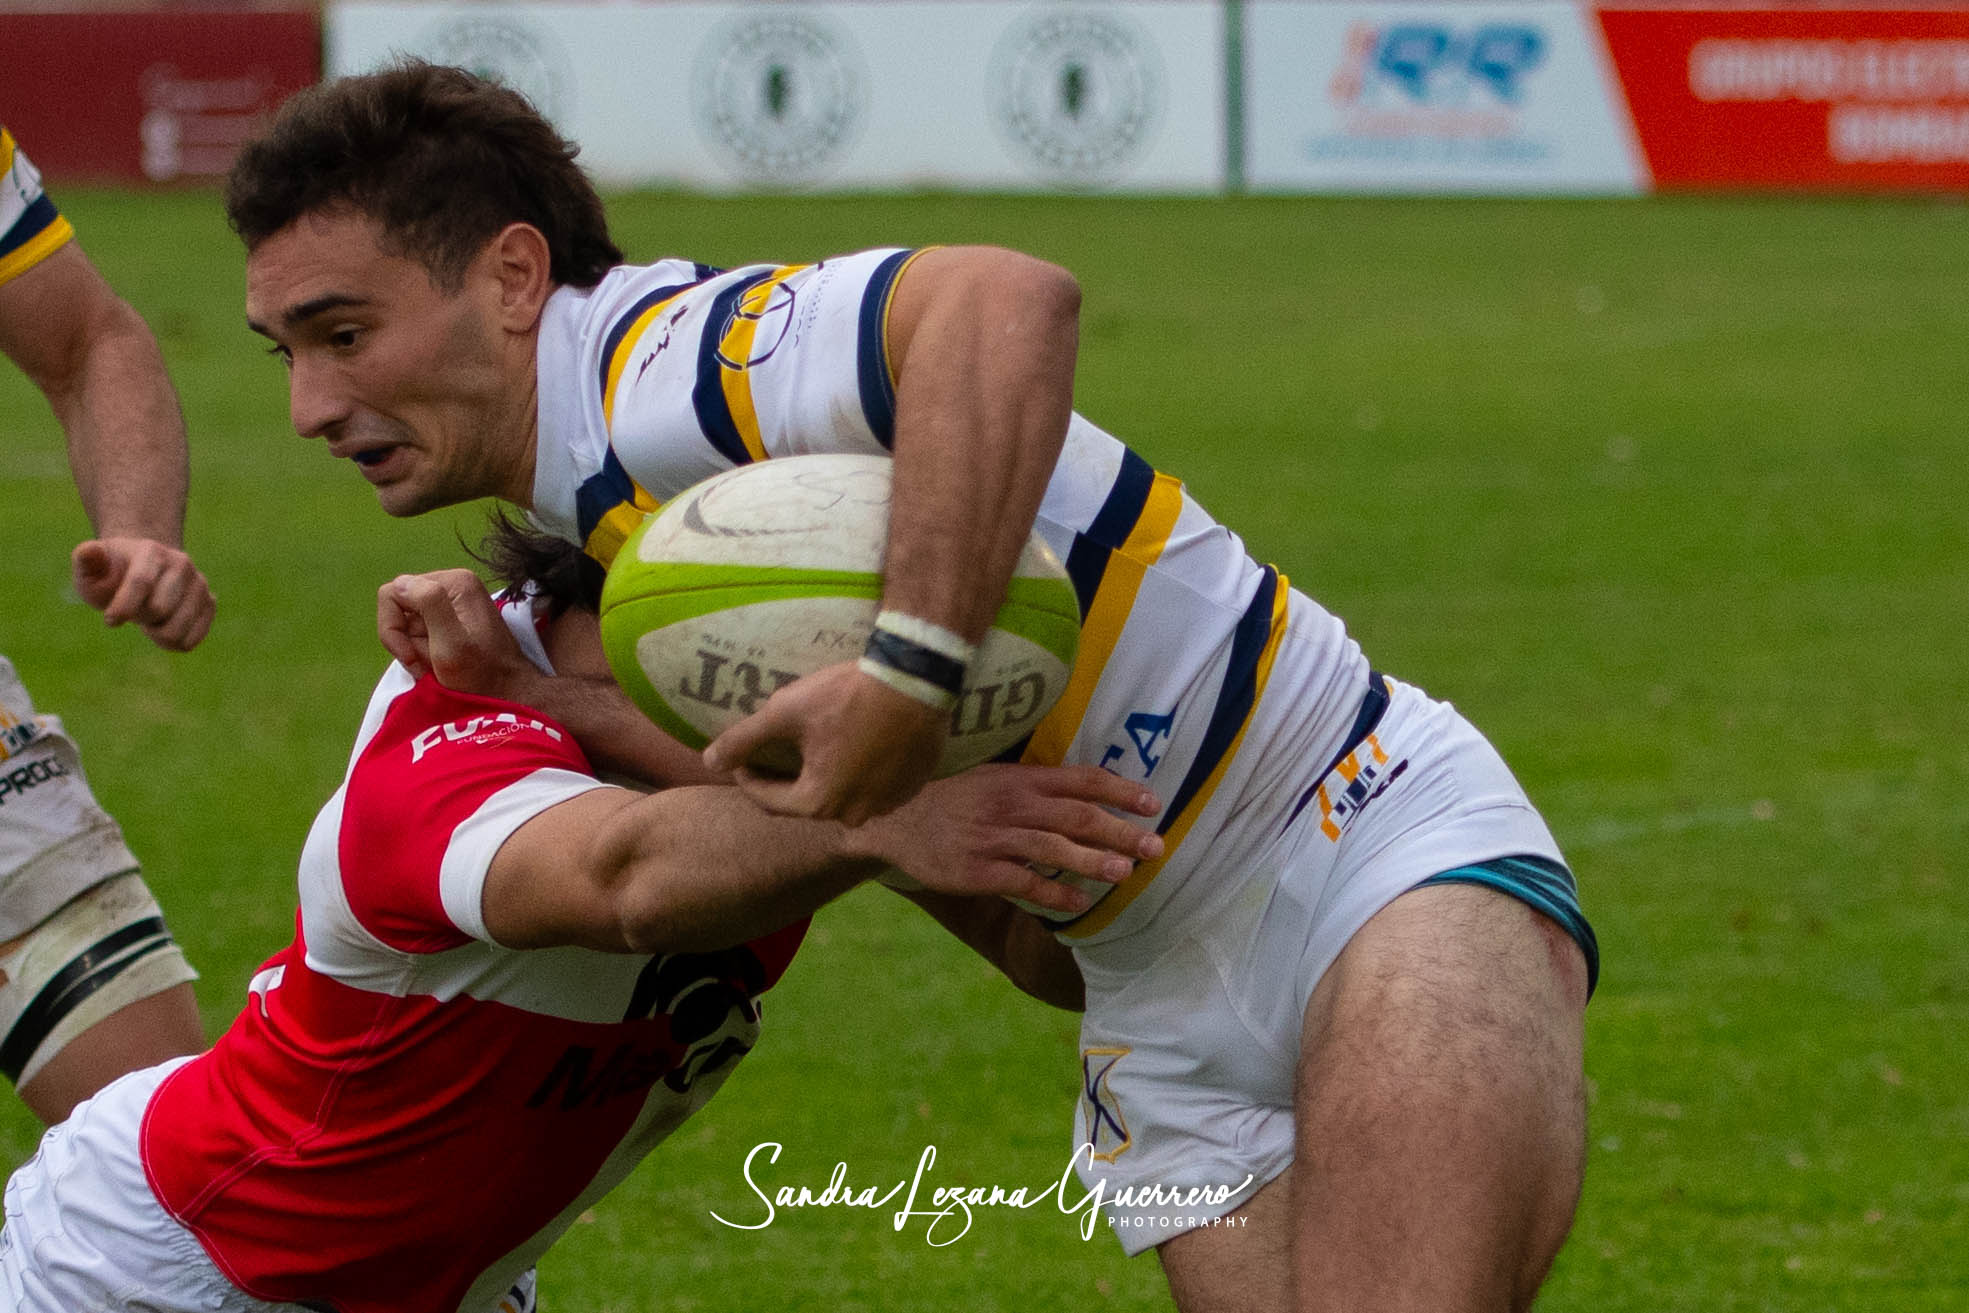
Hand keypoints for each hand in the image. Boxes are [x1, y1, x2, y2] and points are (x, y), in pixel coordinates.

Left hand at [71, 537, 214, 651]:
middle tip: (132, 611)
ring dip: (155, 633)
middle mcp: (182, 564)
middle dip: (139, 618)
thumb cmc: (112, 576)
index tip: (109, 621)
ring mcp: (199, 584)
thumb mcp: (92, 569)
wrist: (145, 573)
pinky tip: (164, 628)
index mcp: (152, 551)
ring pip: (176, 630)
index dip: (123, 607)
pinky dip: (172, 643)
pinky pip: (191, 640)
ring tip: (149, 619)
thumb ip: (86, 561)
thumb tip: (89, 550)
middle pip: (159, 609)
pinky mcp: (209, 604)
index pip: (141, 581)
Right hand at [376, 570, 537, 699]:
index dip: (393, 628)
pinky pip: (417, 634)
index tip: (411, 656)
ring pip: (406, 624)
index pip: (393, 593)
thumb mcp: (452, 642)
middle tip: (427, 664)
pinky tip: (437, 665)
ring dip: (415, 650)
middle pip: (398, 608)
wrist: (506, 693)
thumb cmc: (481, 673)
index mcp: (453, 582)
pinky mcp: (447, 620)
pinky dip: (421, 653)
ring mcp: (449, 603)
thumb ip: (429, 604)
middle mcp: (451, 585)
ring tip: (436, 666)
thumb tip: (401, 583)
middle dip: (406, 641)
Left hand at [703, 661, 947, 824]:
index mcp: (818, 802)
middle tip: (778, 750)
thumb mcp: (785, 712)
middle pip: (807, 800)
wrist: (915, 680)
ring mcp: (887, 804)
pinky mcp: (911, 787)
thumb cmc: (846, 697)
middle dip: (789, 778)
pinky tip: (856, 745)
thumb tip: (709, 762)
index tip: (741, 759)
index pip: (769, 800)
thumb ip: (743, 740)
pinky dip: (860, 772)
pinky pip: (874, 787)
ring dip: (828, 775)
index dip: (748, 777)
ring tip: (820, 745)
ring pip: (843, 794)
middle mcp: (853, 814)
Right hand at [854, 764, 1163, 917]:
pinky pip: (1025, 883)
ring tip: (1125, 872)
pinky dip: (1055, 895)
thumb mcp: (993, 777)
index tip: (1154, 803)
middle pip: (1077, 816)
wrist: (894, 818)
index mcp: (1020, 779)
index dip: (1120, 790)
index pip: (1081, 780)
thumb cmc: (953, 798)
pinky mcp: (978, 871)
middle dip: (1120, 831)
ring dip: (1094, 861)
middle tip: (1155, 846)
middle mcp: (1012, 805)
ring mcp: (995, 839)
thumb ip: (1035, 785)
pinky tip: (1081, 903)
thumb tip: (1087, 793)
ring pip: (1055, 849)